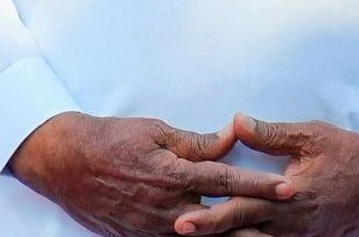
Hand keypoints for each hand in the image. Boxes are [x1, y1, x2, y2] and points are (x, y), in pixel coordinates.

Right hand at [8, 112, 291, 236]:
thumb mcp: (155, 131)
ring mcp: (155, 229)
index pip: (227, 181)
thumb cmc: (111, 140)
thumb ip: (196, 141)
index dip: (261, 185)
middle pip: (223, 223)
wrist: (66, 164)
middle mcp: (168, 207)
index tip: (290, 188)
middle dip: (259, 227)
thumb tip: (231, 137)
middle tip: (291, 229)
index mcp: (173, 174)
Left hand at [177, 115, 358, 236]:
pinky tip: (230, 236)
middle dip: (209, 233)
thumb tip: (236, 122)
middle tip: (177, 230)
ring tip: (198, 236)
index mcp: (290, 196)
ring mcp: (298, 236)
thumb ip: (271, 134)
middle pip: (242, 232)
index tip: (183, 218)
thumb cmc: (350, 155)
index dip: (211, 215)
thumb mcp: (312, 136)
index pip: (243, 207)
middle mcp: (291, 223)